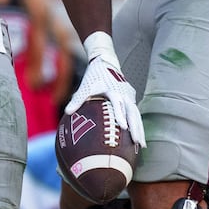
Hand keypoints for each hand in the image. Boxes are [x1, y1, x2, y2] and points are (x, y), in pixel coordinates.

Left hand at [63, 33, 145, 147]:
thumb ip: (77, 100)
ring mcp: (129, 96)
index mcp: (113, 91)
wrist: (105, 62)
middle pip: (132, 113)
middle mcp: (124, 94)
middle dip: (136, 128)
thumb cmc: (93, 77)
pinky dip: (137, 124)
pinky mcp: (131, 98)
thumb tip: (67, 112)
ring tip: (141, 145)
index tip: (124, 128)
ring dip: (139, 129)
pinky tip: (138, 137)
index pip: (118, 105)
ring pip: (136, 114)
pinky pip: (136, 113)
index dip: (121, 116)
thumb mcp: (84, 87)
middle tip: (138, 143)